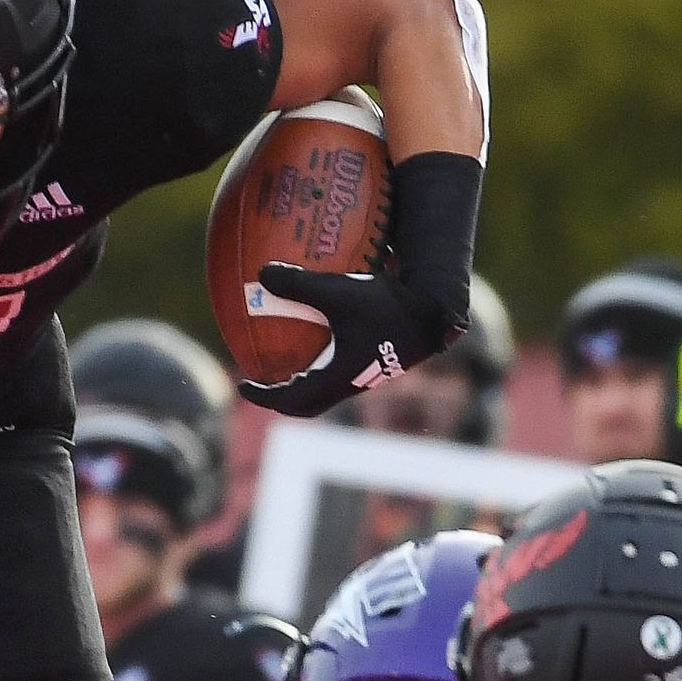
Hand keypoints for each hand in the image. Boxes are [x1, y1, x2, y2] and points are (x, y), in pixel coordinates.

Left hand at [238, 262, 461, 418]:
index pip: (291, 401)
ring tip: (288, 367)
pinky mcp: (381, 363)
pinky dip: (324, 370)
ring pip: (327, 392)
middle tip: (263, 384)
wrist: (438, 308)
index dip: (263, 396)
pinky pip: (343, 376)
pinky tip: (323, 344)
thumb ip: (298, 285)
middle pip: (307, 406)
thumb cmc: (388, 303)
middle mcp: (352, 384)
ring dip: (304, 386)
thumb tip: (261, 274)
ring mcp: (368, 376)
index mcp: (337, 378)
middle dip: (282, 399)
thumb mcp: (338, 290)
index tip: (244, 385)